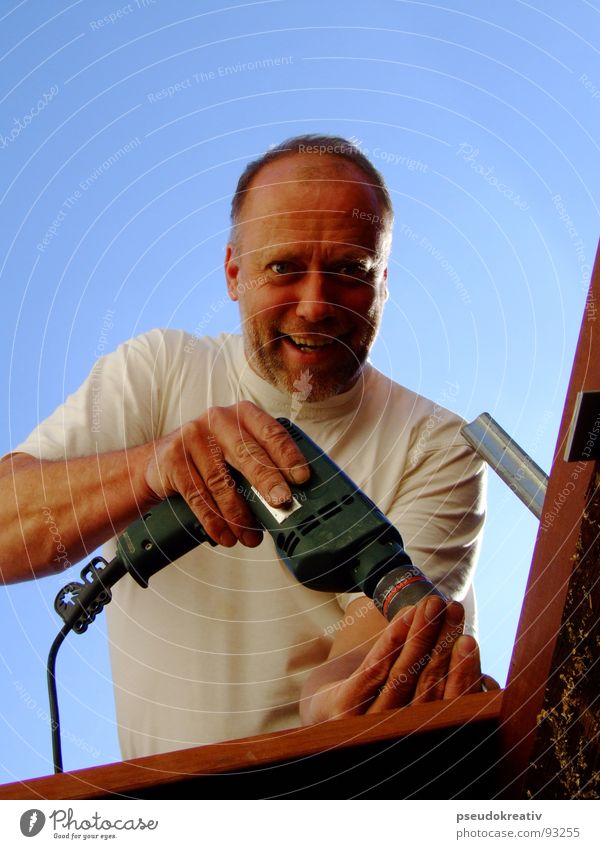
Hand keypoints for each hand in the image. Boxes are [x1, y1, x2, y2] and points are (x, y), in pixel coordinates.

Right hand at [142, 401, 308, 546]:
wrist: (160, 460)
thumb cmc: (210, 456)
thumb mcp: (237, 450)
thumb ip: (261, 463)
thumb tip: (290, 498)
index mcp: (242, 415)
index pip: (270, 432)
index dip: (288, 455)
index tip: (301, 477)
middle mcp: (218, 420)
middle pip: (247, 453)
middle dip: (267, 481)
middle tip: (282, 502)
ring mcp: (193, 437)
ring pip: (221, 481)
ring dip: (238, 514)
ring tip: (250, 536)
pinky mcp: (174, 459)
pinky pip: (198, 495)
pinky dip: (213, 520)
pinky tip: (225, 535)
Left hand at [302, 596, 498, 724]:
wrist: (326, 716)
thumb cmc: (383, 706)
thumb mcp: (418, 705)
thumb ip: (449, 693)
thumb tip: (491, 681)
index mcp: (423, 737)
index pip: (450, 706)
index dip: (462, 673)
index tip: (470, 640)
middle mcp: (398, 736)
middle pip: (427, 684)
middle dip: (442, 641)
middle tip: (453, 607)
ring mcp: (368, 724)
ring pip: (403, 674)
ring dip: (421, 634)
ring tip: (432, 604)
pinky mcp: (344, 708)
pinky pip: (373, 669)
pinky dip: (393, 640)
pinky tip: (405, 618)